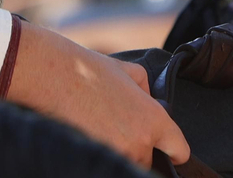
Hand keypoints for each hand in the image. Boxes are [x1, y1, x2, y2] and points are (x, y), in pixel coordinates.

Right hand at [6, 20, 189, 167]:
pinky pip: (105, 162)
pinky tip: (90, 134)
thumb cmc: (90, 70)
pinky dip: (102, 153)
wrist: (52, 77)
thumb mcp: (130, 71)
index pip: (180, 151)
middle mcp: (139, 144)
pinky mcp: (94, 159)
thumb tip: (148, 101)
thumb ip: (147, 90)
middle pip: (148, 161)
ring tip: (102, 129)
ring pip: (127, 162)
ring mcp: (116, 155)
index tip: (170, 151)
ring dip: (120, 152)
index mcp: (154, 120)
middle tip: (120, 128)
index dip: (175, 150)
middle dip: (139, 148)